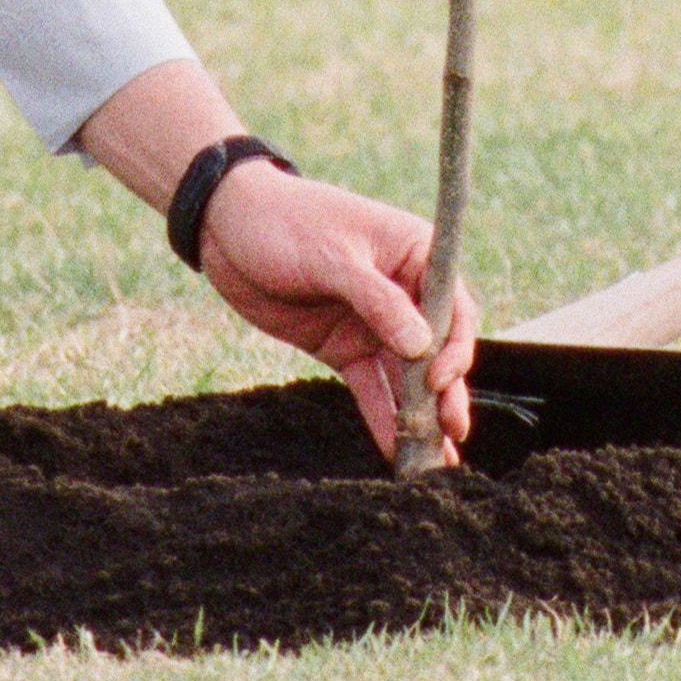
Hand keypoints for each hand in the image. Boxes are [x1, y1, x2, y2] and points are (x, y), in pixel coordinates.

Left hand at [196, 157, 477, 463]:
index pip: (452, 307)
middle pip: (435, 350)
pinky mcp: (342, 347)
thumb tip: (421, 347)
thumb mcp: (331, 258)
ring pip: (406, 376)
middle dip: (446, 392)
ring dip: (420, 414)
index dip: (454, 347)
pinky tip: (393, 450)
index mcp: (415, 255)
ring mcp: (372, 323)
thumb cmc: (285, 221)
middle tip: (454, 432)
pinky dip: (382, 417)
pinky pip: (369, 387)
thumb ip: (378, 301)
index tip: (439, 380)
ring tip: (433, 459)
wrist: (225, 225)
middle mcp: (403, 292)